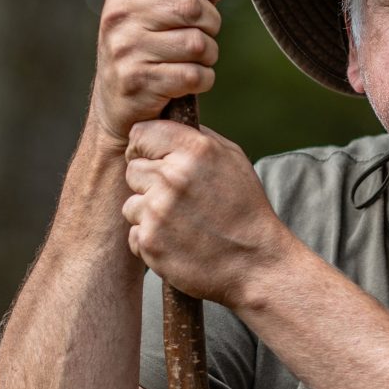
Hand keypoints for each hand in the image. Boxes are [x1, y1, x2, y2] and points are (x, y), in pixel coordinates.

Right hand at [93, 0, 236, 148]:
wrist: (116, 108)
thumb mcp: (159, 15)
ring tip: (194, 60)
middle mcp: (118, 18)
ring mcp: (125, 50)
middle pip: (190, 7)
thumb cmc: (145, 54)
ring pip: (197, 43)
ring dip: (209, 54)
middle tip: (203, 35)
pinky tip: (190, 82)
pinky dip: (203, 80)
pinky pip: (194, 75)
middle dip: (211, 23)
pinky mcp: (138, 82)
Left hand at [121, 120, 285, 305]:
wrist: (257, 264)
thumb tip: (169, 124)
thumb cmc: (246, 210)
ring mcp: (159, 211)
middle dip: (150, 183)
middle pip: (133, 169)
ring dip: (148, 213)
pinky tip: (178, 243)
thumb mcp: (233, 161)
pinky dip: (151, 240)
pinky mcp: (150, 241)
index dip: (146, 147)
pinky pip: (134, 233)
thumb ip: (198, 139)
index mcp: (195, 150)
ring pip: (130, 202)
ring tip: (181, 223)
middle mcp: (173, 177)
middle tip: (178, 200)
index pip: (140, 133)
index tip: (157, 160)